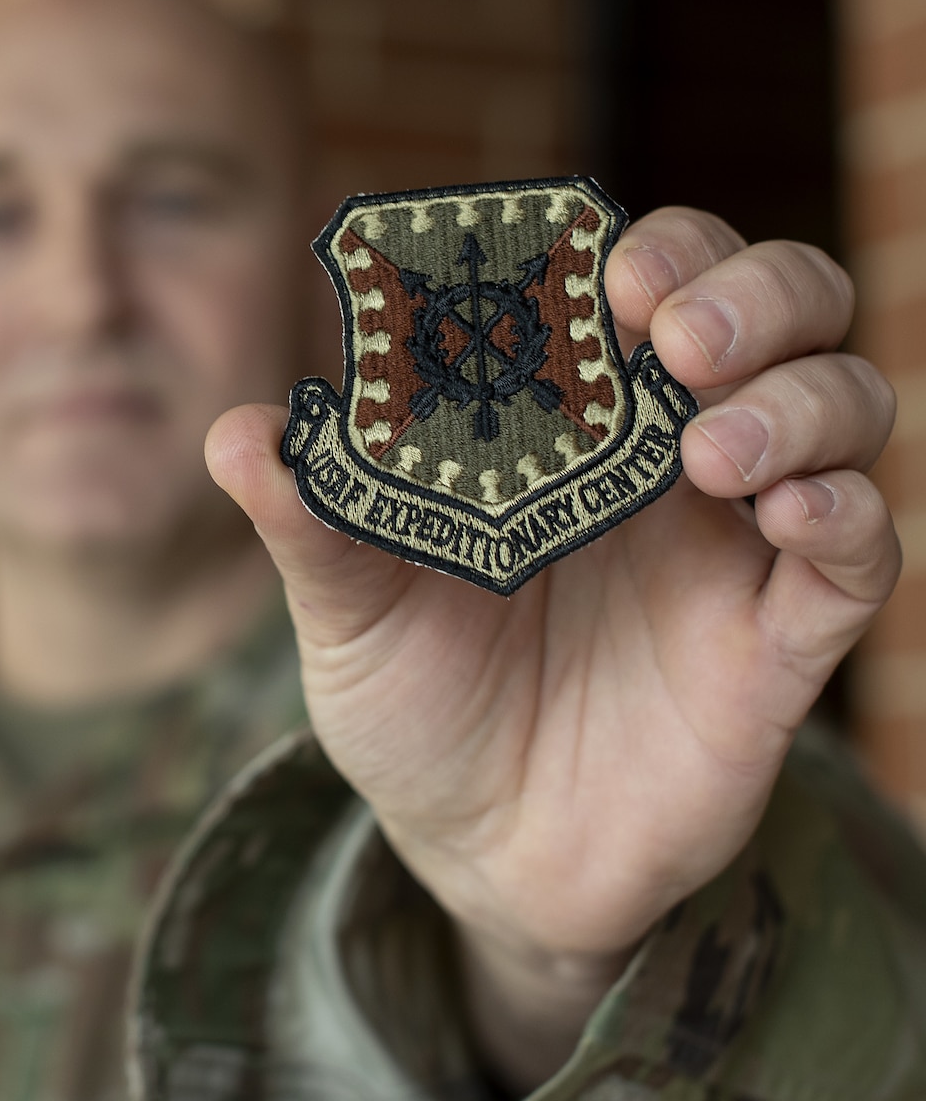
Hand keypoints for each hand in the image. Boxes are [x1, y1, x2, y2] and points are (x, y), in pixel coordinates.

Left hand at [205, 207, 898, 1090]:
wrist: (474, 852)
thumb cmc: (415, 702)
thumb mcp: (344, 611)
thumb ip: (307, 521)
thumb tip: (236, 433)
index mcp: (567, 421)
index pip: (648, 280)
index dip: (652, 248)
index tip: (604, 265)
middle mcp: (667, 460)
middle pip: (780, 311)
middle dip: (750, 291)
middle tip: (675, 334)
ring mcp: (734, 544)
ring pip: (844, 407)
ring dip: (800, 399)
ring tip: (708, 449)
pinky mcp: (779, 643)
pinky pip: (863, 557)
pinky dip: (851, 516)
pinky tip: (793, 512)